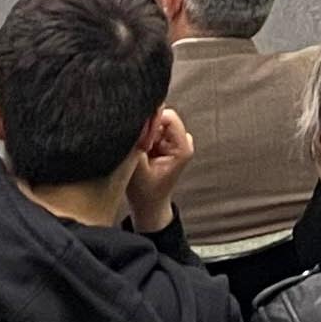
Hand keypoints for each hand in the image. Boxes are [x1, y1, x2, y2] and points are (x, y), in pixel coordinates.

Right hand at [126, 108, 193, 230]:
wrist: (148, 205)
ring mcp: (175, 141)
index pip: (168, 116)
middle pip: (161, 117)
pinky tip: (142, 153)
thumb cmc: (145, 192)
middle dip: (146, 130)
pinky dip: (143, 137)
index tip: (140, 139)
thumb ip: (138, 140)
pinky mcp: (166, 141)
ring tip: (141, 155)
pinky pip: (150, 128)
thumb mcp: (137, 167)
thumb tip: (138, 116)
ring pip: (153, 122)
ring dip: (144, 135)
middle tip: (140, 150)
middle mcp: (183, 142)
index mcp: (183, 149)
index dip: (151, 121)